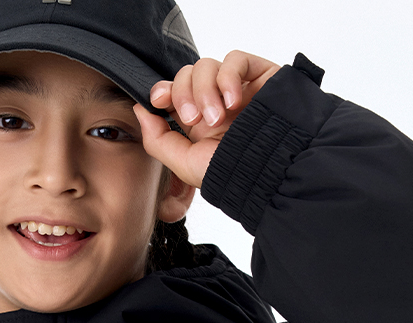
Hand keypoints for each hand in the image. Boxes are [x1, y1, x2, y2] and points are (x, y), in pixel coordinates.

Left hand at [134, 51, 279, 188]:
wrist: (272, 171)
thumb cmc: (234, 173)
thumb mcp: (185, 164)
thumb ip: (158, 139)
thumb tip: (140, 109)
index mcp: (198, 124)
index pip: (173, 93)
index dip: (162, 91)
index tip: (158, 100)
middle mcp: (216, 104)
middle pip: (185, 76)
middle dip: (183, 94)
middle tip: (194, 119)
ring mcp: (237, 89)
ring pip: (206, 66)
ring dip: (205, 90)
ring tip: (218, 117)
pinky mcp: (258, 76)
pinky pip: (234, 60)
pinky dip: (228, 78)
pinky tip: (234, 102)